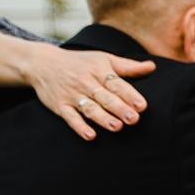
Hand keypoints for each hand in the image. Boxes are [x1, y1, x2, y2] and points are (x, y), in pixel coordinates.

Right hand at [20, 46, 151, 139]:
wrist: (42, 63)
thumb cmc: (80, 62)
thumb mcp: (103, 59)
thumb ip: (128, 67)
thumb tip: (152, 67)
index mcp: (98, 71)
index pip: (116, 84)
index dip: (129, 95)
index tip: (142, 105)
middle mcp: (85, 83)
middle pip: (105, 97)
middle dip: (119, 108)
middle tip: (133, 119)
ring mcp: (72, 95)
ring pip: (89, 108)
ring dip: (102, 118)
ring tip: (117, 127)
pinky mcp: (59, 106)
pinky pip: (69, 117)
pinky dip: (79, 126)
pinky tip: (90, 136)